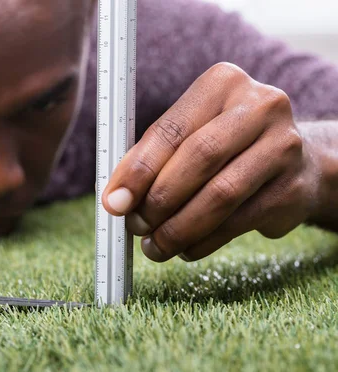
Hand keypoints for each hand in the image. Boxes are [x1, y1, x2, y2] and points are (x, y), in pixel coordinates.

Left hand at [103, 62, 318, 261]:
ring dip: (178, 229)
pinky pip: (238, 223)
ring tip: (155, 245)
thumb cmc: (226, 147)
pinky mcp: (293, 189)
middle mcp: (261, 106)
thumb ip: (152, 158)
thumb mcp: (190, 135)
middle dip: (158, 200)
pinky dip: (203, 241)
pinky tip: (185, 248)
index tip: (114, 202)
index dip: (138, 170)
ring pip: (220, 196)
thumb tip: (116, 198)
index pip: (171, 130)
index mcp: (223, 83)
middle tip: (135, 225)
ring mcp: (285, 146)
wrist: (297, 164)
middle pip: (198, 158)